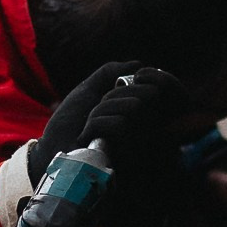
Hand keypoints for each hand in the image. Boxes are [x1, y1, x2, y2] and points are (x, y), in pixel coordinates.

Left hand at [73, 66, 192, 177]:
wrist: (49, 153)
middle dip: (114, 95)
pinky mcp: (131, 162)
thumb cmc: (69, 127)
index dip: (162, 79)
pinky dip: (96, 125)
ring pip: (134, 107)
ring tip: (89, 130)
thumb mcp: (88, 92)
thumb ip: (110, 74)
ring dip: (101, 112)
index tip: (138, 75)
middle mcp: (152, 135)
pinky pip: (121, 126)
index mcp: (146, 118)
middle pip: (149, 94)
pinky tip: (87, 140)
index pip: (177, 95)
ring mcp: (143, 150)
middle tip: (98, 111)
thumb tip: (138, 64)